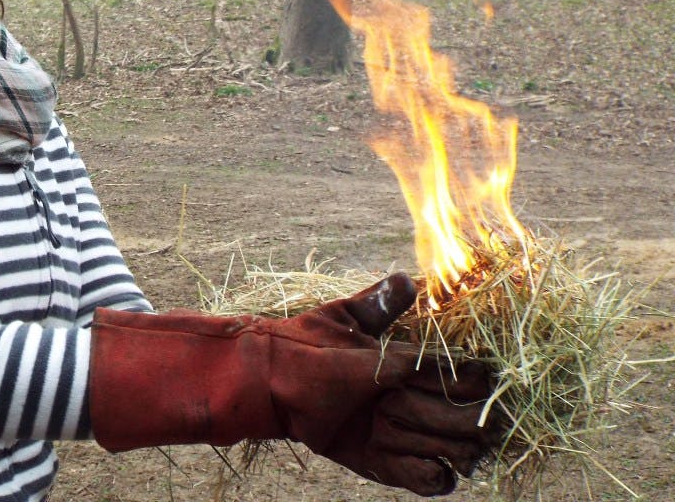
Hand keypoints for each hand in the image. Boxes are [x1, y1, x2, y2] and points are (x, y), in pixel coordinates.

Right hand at [90, 273, 495, 496]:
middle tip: (492, 406)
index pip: (446, 368)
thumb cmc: (302, 343)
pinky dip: (440, 476)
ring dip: (470, 443)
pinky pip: (421, 479)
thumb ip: (377, 303)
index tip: (487, 369)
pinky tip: (446, 466)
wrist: (265, 384)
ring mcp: (383, 434)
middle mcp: (389, 401)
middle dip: (481, 409)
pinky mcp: (372, 462)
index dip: (473, 371)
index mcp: (385, 362)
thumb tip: (407, 279)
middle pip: (456, 410)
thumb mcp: (340, 315)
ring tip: (479, 438)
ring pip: (448, 445)